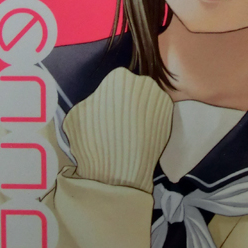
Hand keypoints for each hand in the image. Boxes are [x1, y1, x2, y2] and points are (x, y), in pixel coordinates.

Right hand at [62, 68, 172, 192]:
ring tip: (130, 129)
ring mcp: (159, 98)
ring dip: (140, 110)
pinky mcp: (169, 115)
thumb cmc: (94, 140)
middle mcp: (143, 82)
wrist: (118, 170)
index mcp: (119, 77)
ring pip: (147, 99)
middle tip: (119, 120)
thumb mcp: (77, 114)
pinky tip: (141, 134)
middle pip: (134, 87)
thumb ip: (91, 100)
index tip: (107, 110)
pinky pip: (158, 112)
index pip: (116, 80)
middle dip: (127, 101)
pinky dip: (151, 120)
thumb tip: (96, 98)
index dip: (110, 96)